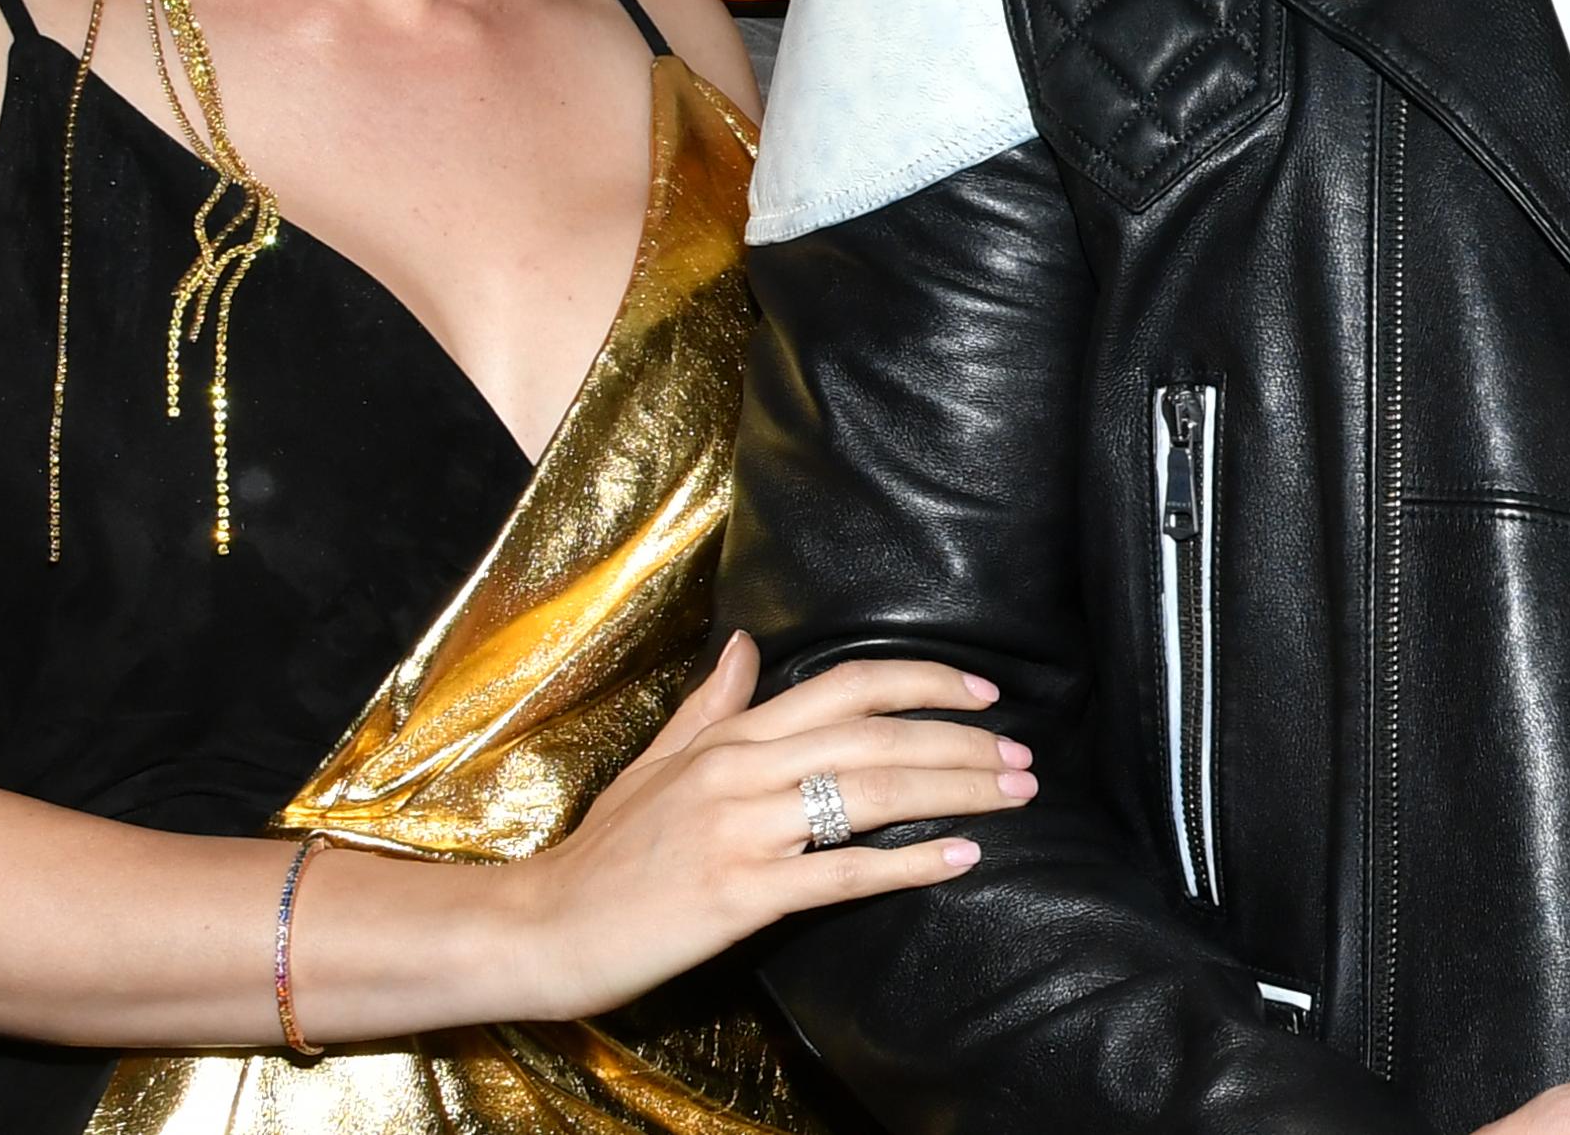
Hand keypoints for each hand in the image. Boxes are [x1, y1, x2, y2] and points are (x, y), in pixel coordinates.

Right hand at [505, 634, 1032, 1021]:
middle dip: (962, 742)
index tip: (984, 696)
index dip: (924, 682)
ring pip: (871, 793)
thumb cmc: (606, 850)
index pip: (848, 685)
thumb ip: (714, 705)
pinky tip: (960, 859)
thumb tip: (750, 644)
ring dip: (954, 791)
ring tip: (1013, 796)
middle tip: (1025, 757)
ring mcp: (743, 829)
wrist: (544, 925)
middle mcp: (743, 770)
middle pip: (877, 735)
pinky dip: (908, 864)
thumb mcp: (656, 762)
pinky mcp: (740, 893)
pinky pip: (841, 873)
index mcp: (733, 736)